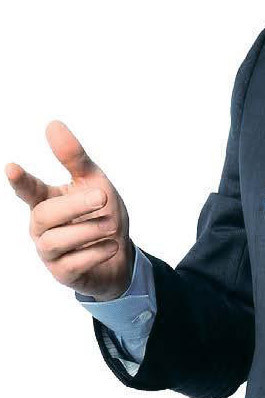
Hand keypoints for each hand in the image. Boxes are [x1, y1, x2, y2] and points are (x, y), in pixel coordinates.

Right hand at [6, 119, 134, 300]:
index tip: (12, 168)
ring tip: (111, 225)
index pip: (27, 190)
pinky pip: (72, 264)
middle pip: (44, 215)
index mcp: (45, 201)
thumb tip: (52, 124)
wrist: (121, 256)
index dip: (20, 181)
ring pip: (55, 241)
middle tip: (103, 196)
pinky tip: (111, 245)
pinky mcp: (62, 273)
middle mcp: (41, 227)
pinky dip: (94, 252)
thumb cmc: (102, 215)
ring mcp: (49, 252)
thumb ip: (74, 158)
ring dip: (88, 230)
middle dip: (75, 205)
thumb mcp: (95, 182)